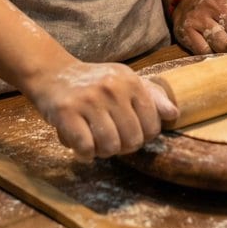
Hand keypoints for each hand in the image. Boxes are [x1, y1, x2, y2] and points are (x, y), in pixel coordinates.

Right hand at [29, 60, 178, 160]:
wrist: (53, 74)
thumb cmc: (94, 82)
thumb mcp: (125, 81)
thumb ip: (152, 96)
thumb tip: (174, 114)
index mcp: (130, 81)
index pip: (152, 126)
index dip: (143, 136)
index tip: (129, 131)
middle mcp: (111, 88)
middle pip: (132, 140)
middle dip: (123, 147)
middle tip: (111, 137)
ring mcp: (88, 100)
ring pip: (110, 147)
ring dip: (103, 152)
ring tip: (96, 140)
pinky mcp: (66, 113)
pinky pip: (85, 148)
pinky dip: (85, 154)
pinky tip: (81, 144)